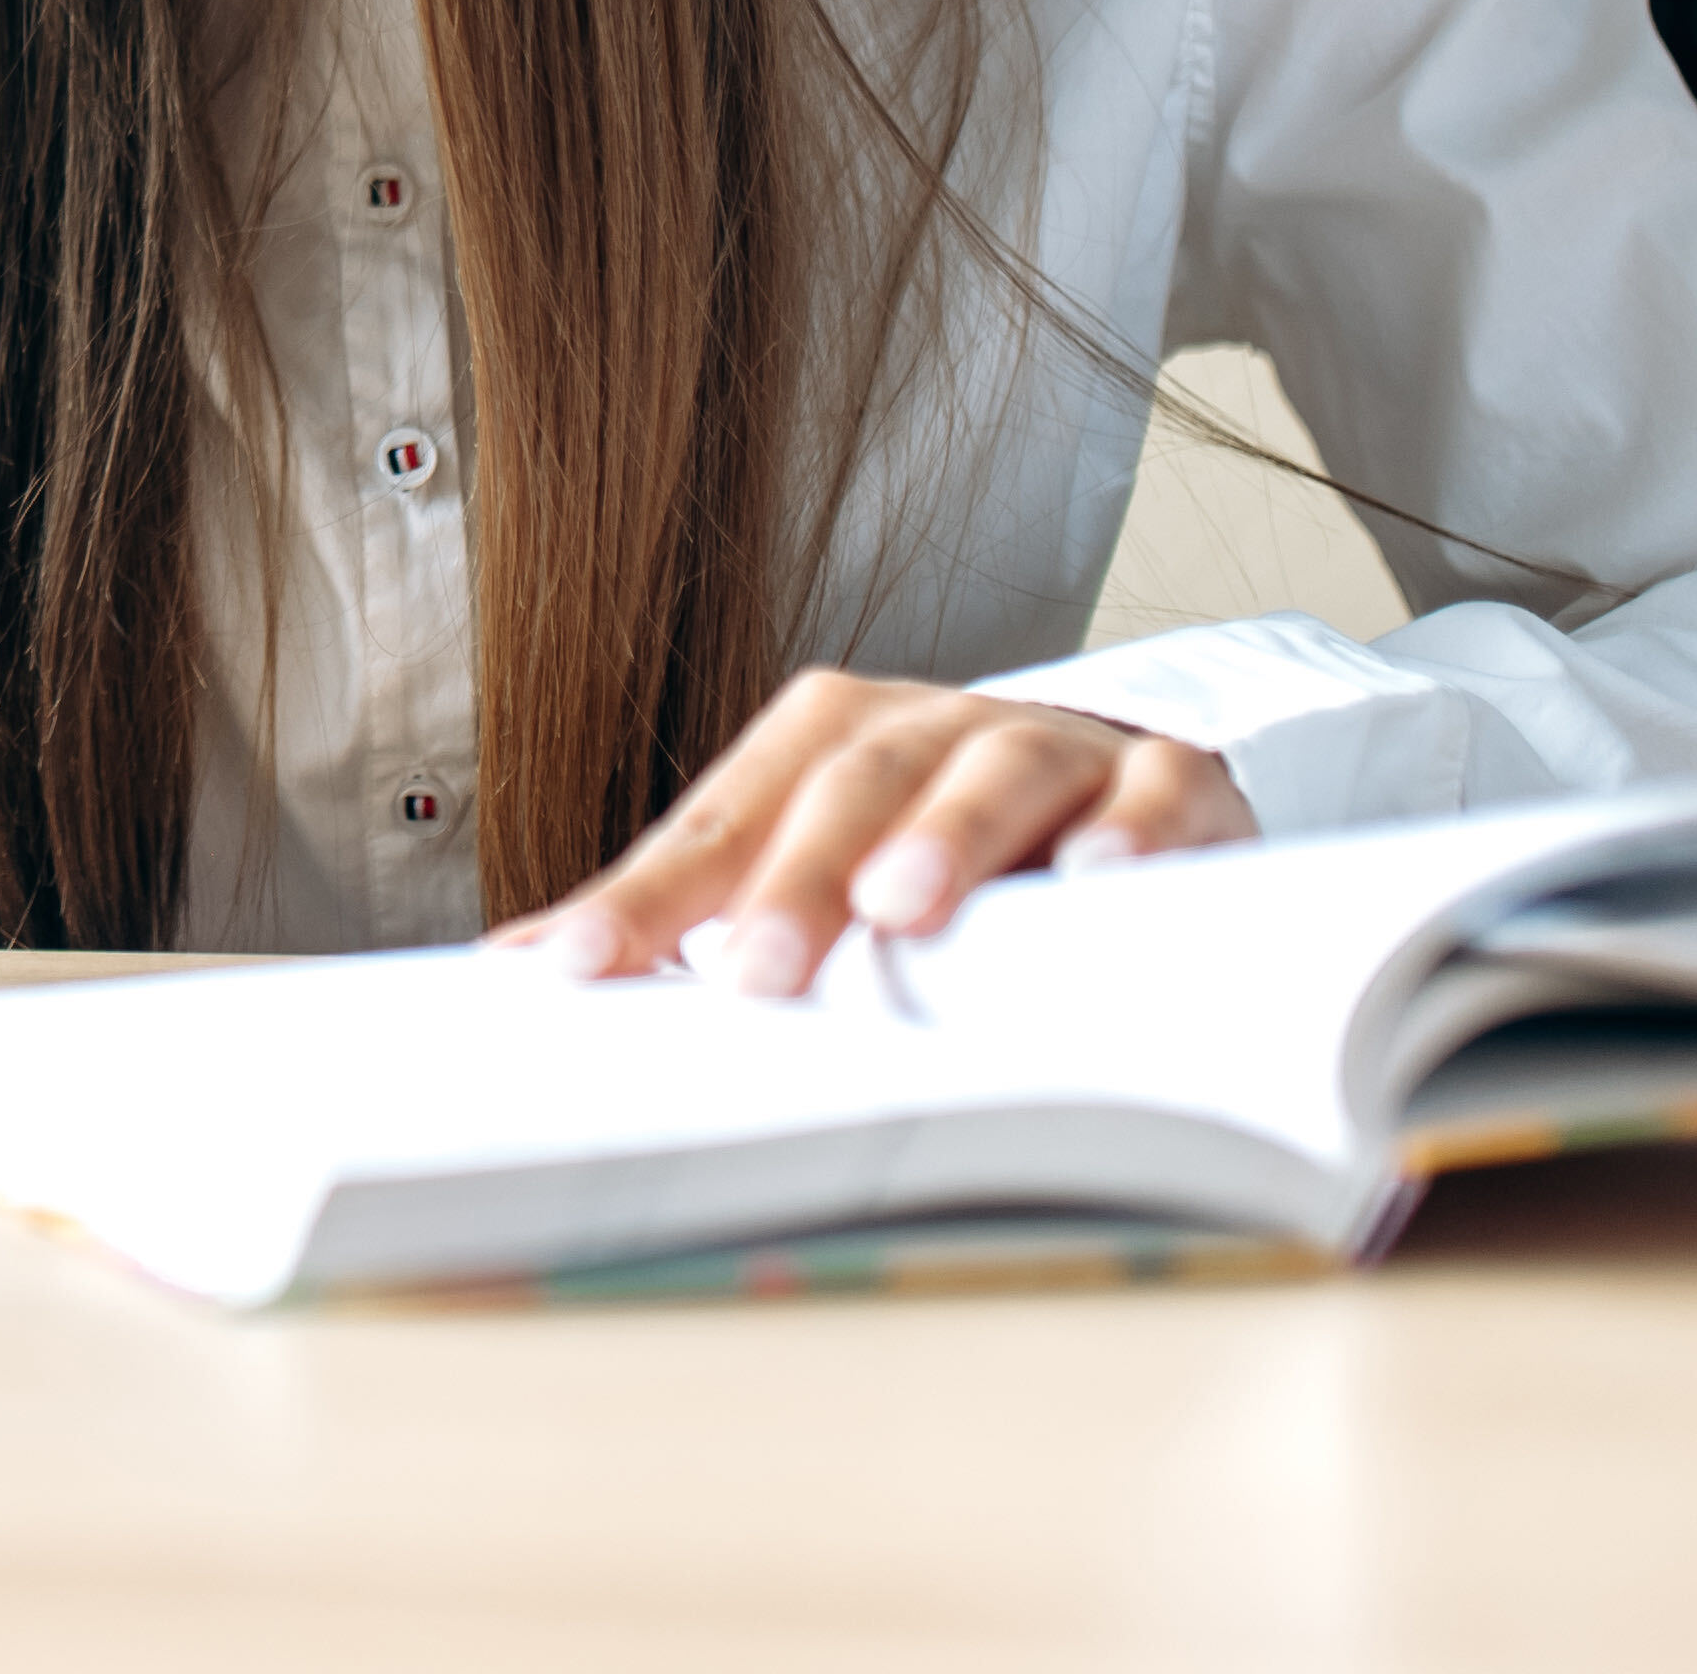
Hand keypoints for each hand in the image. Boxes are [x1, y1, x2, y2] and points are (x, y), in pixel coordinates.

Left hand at [488, 669, 1253, 996]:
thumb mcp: (820, 872)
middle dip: (792, 876)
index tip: (575, 969)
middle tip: (747, 970)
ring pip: (993, 772)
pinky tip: (1102, 883)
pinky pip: (1157, 791)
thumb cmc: (948, 855)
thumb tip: (523, 964)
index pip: (722, 816)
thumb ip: (690, 910)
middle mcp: (932, 727)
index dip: (648, 890)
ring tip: (899, 912)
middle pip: (848, 785)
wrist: (1132, 799)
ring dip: (943, 836)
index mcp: (831, 740)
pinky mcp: (1174, 782)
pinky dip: (1133, 831)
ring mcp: (1054, 746)